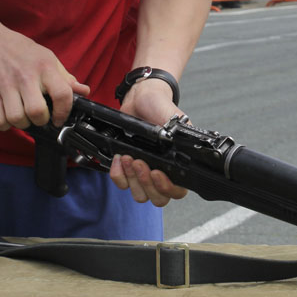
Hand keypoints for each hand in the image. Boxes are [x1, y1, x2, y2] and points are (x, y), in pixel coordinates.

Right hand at [0, 26, 88, 131]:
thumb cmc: (20, 50)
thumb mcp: (47, 57)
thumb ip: (65, 77)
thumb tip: (83, 91)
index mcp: (45, 67)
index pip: (62, 94)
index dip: (64, 112)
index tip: (59, 118)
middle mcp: (26, 76)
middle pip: (37, 112)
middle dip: (41, 120)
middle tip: (38, 116)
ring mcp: (5, 85)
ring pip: (17, 119)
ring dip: (21, 123)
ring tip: (22, 115)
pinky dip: (4, 124)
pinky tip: (7, 115)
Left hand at [109, 77, 188, 206]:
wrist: (140, 97)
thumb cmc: (159, 106)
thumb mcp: (172, 119)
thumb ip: (177, 134)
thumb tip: (176, 147)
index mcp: (178, 164)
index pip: (178, 191)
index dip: (167, 188)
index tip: (157, 172)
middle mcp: (162, 172)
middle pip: (158, 198)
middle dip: (146, 183)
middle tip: (140, 162)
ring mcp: (144, 172)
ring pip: (140, 195)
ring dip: (132, 179)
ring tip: (129, 157)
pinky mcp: (127, 169)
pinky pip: (122, 184)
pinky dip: (118, 174)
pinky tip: (120, 157)